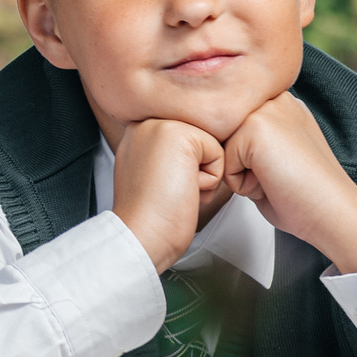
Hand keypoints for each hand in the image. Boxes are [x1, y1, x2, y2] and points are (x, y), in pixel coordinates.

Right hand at [111, 118, 228, 272]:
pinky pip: (218, 154)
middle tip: (166, 188)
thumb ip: (164, 154)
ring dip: (202, 175)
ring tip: (174, 188)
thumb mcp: (148, 173)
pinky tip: (183, 188)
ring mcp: (161, 125)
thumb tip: (189, 156)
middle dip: (194, 170)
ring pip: (209, 146)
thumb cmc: (148, 216)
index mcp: (138, 131)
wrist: (141, 233)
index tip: (159, 187)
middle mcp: (147, 123)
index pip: (186, 140)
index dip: (184, 170)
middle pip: (199, 141)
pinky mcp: (181, 135)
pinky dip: (209, 180)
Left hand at [224, 92, 356, 272]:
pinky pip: (223, 162)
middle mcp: (275, 99)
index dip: (247, 161)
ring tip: (275, 178)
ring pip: (221, 147)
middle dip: (241, 165)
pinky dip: (241, 183)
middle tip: (279, 176)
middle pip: (223, 135)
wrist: (335, 214)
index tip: (282, 171)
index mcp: (281, 104)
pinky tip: (272, 182)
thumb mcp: (274, 157)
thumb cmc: (307, 196)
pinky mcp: (255, 127)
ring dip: (239, 173)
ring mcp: (266, 109)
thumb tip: (215, 141)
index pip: (233, 128)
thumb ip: (248, 142)